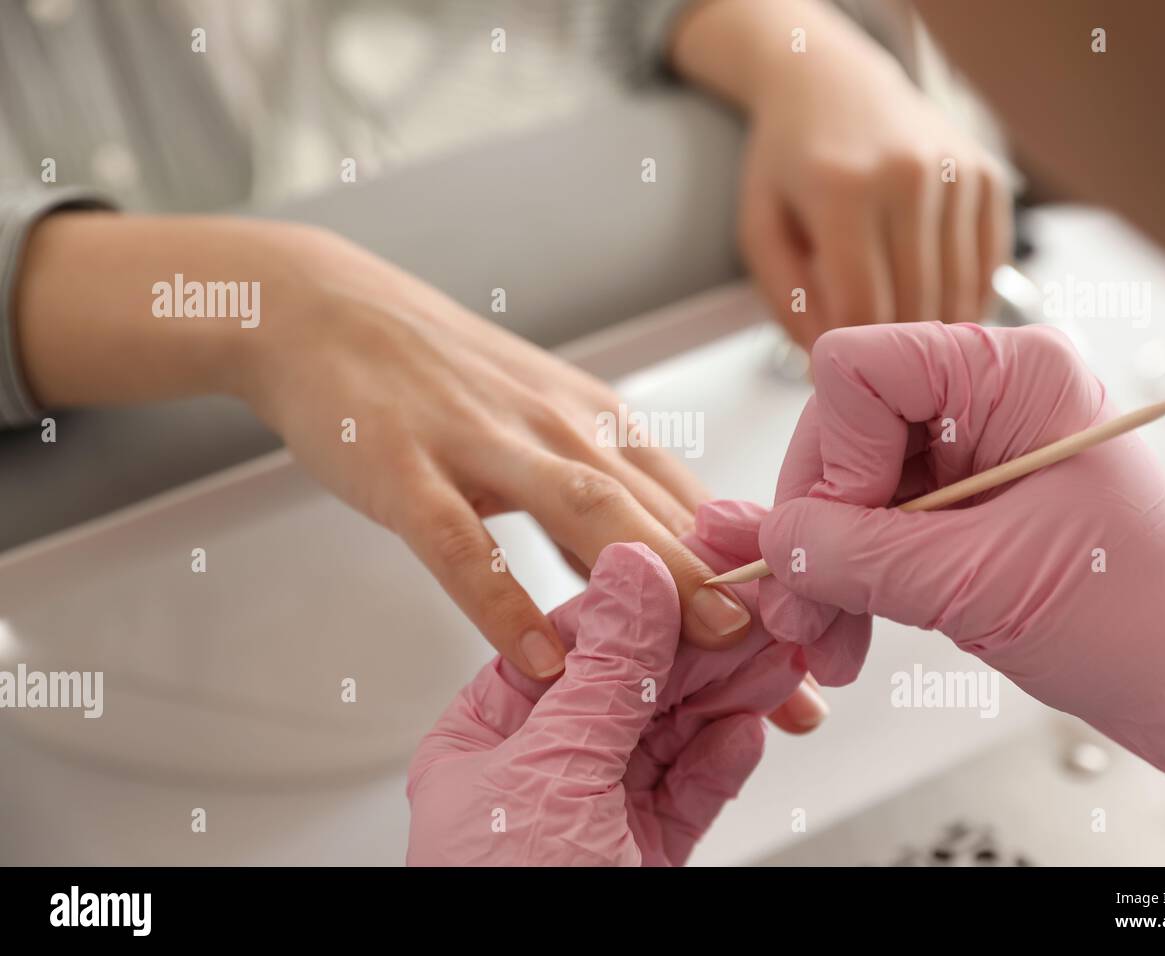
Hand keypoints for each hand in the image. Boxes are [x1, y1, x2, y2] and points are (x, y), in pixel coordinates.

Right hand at [242, 229, 759, 678]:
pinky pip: (461, 541)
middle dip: (736, 593)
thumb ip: (599, 503)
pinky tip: (539, 658)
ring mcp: (485, 445)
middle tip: (795, 669)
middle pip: (664, 512)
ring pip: (585, 512)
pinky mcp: (407, 467)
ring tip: (707, 650)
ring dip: (655, 580)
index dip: (761, 572)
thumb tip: (665, 577)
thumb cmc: (443, 377)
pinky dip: (503, 601)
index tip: (814, 634)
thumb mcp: (541, 428)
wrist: (325, 307)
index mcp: (600, 424)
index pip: (697, 503)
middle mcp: (561, 429)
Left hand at [406, 540, 807, 865]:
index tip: (700, 572)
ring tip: (775, 661)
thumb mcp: (553, 774)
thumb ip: (606, 673)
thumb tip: (633, 574)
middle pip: (632, 685)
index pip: (572, 644)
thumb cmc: (504, 911)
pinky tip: (747, 726)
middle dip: (700, 651)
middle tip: (761, 615)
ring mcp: (595, 815)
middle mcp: (539, 771)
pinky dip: (722, 759)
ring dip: (726, 696)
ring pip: (671, 734)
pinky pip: (690, 792)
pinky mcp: (643, 856)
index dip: (641, 604)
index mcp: (487, 739)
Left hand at [671, 0, 1011, 348]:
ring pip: (959, 296)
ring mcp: (957, 172)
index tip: (843, 379)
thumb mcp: (761, 230)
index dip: (856, 359)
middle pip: (916, 307)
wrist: (833, 83)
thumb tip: (832, 368)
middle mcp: (910, 177)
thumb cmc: (789, 166)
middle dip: (893, 354)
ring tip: (902, 348)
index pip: (864, 307)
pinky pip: (988, 270)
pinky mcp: (989, 175)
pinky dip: (964, 302)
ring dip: (932, 336)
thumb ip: (788, 304)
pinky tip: (933, 307)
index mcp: (844, 191)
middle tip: (874, 373)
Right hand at [747, 321, 1164, 862]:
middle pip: (842, 430)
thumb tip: (772, 543)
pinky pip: (874, 522)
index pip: (858, 369)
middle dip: (817, 526)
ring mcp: (970, 448)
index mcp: (1013, 375)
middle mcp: (987, 396)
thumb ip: (860, 556)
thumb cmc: (1140, 619)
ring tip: (825, 639)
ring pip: (848, 485)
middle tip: (801, 606)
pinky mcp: (960, 499)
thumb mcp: (979, 583)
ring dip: (826, 566)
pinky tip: (846, 631)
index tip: (841, 534)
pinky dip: (851, 578)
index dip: (834, 455)